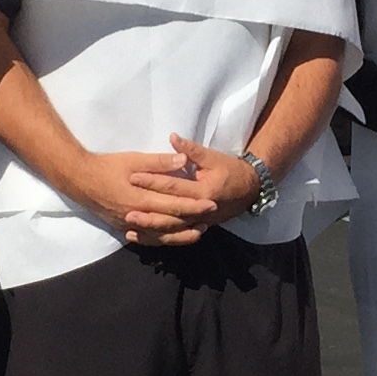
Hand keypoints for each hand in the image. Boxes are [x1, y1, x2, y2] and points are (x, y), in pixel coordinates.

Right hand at [66, 144, 227, 245]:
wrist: (79, 180)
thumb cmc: (107, 167)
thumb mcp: (133, 160)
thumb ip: (159, 163)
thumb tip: (183, 160)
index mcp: (140, 198)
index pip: (173, 205)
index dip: (194, 205)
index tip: (211, 204)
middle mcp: (136, 216)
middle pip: (170, 223)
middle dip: (191, 220)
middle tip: (211, 218)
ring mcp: (128, 225)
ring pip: (159, 236)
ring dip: (180, 235)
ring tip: (198, 231)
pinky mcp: (123, 228)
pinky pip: (146, 238)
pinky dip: (162, 239)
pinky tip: (172, 237)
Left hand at [125, 135, 256, 238]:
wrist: (250, 189)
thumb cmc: (231, 170)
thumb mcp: (213, 157)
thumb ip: (191, 150)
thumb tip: (172, 138)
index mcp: (203, 192)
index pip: (173, 186)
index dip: (153, 181)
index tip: (133, 177)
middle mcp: (201, 211)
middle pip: (170, 214)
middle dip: (148, 213)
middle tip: (126, 210)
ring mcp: (199, 222)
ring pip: (172, 230)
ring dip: (150, 230)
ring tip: (129, 227)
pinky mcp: (197, 227)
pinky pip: (175, 236)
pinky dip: (158, 238)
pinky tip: (141, 237)